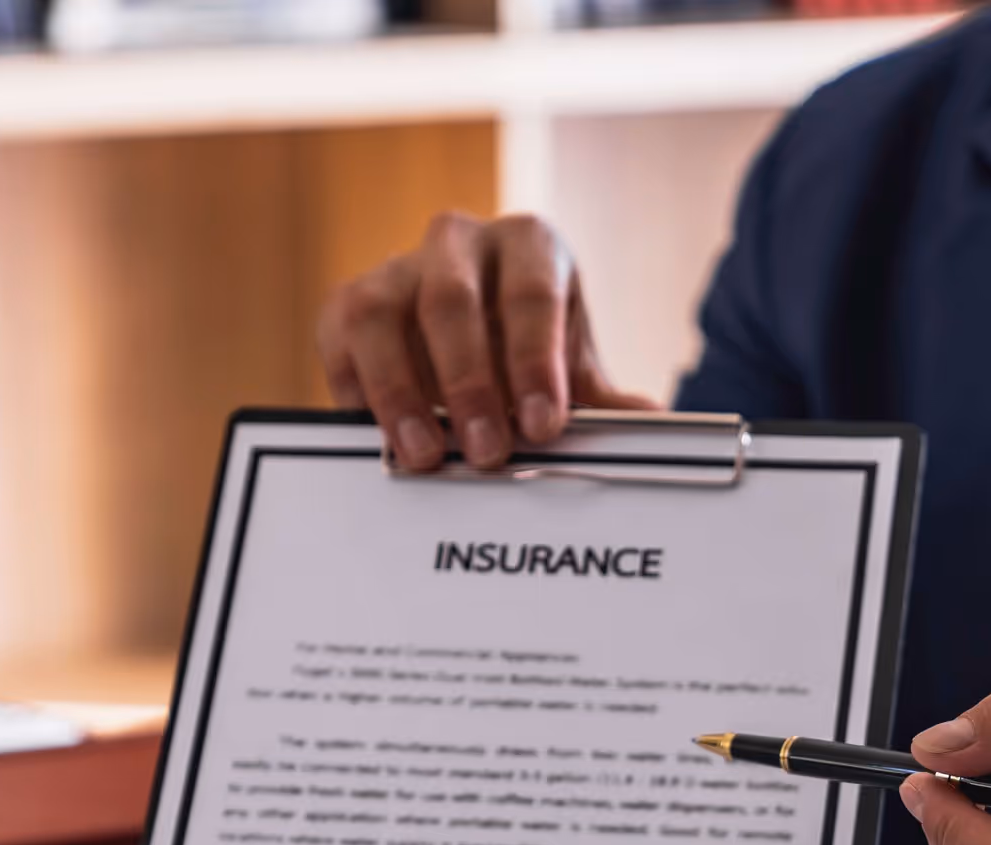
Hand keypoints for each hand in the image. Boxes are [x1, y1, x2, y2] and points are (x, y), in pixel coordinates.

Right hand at [317, 210, 656, 473]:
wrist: (472, 338)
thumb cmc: (527, 350)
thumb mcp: (573, 372)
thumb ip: (606, 403)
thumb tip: (651, 424)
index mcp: (529, 247)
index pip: (530, 295)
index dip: (535, 361)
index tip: (545, 425)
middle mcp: (459, 242)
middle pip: (451, 301)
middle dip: (469, 383)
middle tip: (488, 453)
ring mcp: (397, 267)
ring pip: (380, 313)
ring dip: (399, 390)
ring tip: (423, 455)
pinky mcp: (347, 303)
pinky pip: (340, 339)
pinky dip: (355, 389)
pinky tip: (377, 435)